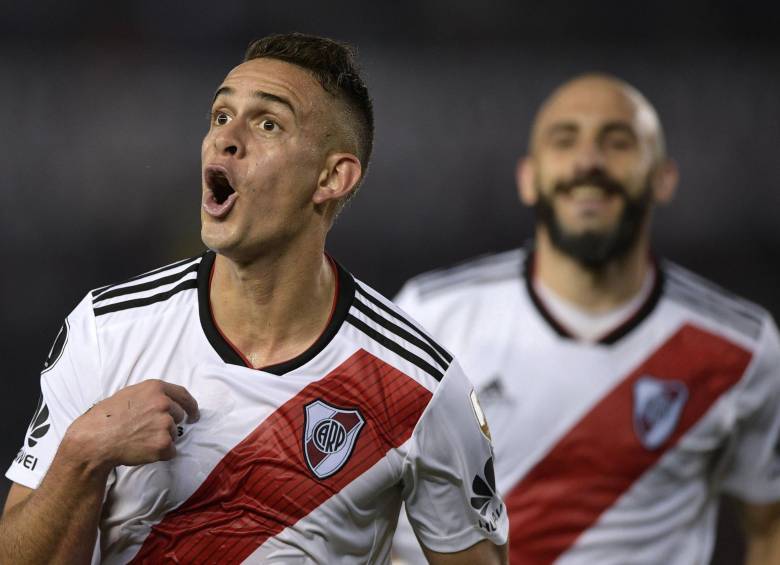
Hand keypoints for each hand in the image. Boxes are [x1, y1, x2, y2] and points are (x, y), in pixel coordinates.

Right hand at [63, 380, 198, 472]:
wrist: (95, 440)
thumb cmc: (107, 418)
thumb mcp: (130, 394)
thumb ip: (151, 395)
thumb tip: (168, 401)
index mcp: (156, 388)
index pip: (183, 395)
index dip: (191, 406)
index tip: (193, 414)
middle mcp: (164, 403)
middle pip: (178, 416)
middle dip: (168, 424)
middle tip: (147, 431)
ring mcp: (165, 423)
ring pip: (174, 434)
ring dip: (162, 439)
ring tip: (139, 439)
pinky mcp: (163, 443)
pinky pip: (171, 451)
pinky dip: (160, 454)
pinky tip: (143, 450)